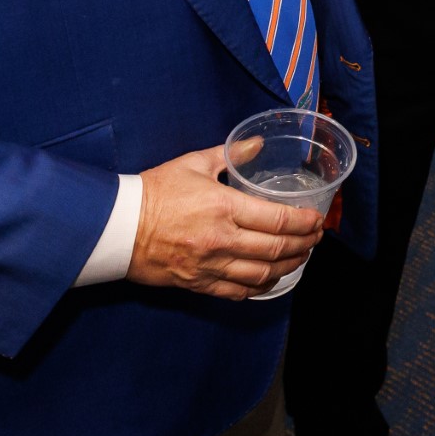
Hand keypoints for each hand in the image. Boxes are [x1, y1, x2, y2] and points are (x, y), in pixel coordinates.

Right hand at [126, 142, 326, 297]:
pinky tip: (269, 278)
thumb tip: (258, 144)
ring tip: (301, 257)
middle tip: (316, 238)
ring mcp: (211, 265)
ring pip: (262, 274)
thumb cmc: (154, 191)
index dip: (304, 222)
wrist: (117, 226)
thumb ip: (231, 154)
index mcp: (223, 207)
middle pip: (276, 249)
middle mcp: (222, 240)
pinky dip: (259, 286)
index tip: (317, 219)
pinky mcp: (199, 283)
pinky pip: (238, 291)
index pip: (277, 220)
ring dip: (288, 267)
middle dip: (304, 245)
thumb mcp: (193, 164)